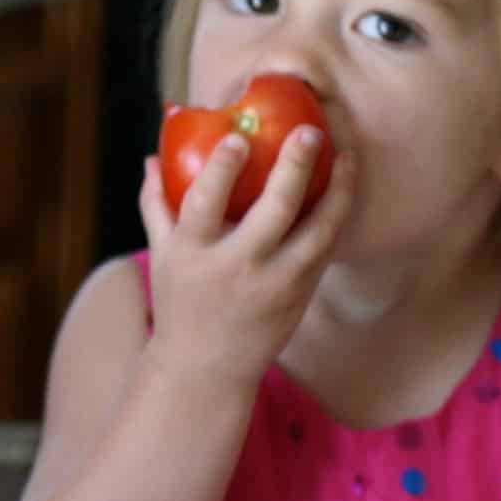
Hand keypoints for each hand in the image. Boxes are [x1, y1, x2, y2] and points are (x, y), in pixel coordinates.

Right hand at [138, 124, 350, 391]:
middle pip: (273, 210)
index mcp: (194, 253)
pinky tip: (344, 188)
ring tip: (347, 156)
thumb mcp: (162, 254)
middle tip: (310, 132)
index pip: (205, 202)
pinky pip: (326, 247)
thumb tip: (153, 155)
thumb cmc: (180, 302)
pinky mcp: (302, 294)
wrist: (208, 367)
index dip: (221, 168)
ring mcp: (276, 283)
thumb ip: (157, 202)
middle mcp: (237, 267)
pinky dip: (338, 215)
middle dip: (295, 167)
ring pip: (317, 230)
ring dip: (338, 190)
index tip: (238, 138)